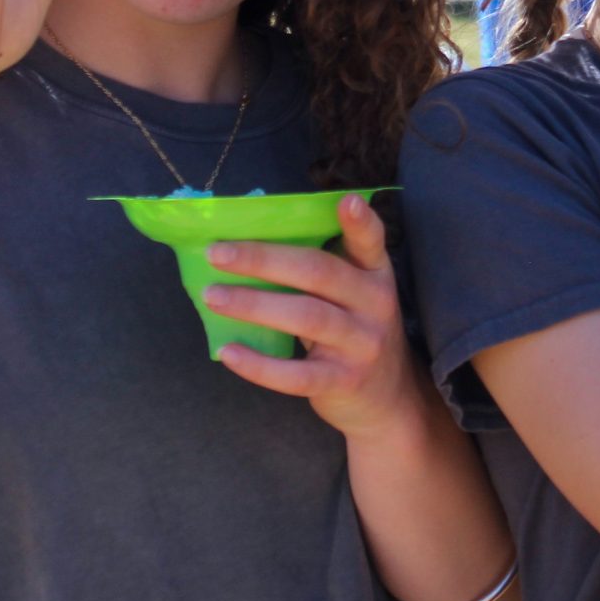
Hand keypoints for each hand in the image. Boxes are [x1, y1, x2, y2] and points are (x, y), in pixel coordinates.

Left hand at [202, 196, 433, 440]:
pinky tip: (229, 352)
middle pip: (319, 273)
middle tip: (217, 253)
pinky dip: (259, 364)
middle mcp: (375, 305)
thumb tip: (244, 247)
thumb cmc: (353, 333)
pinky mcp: (343, 381)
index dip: (360, 223)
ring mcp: (362, 345)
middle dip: (264, 260)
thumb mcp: (352, 297)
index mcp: (374, 275)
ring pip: (306, 318)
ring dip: (254, 305)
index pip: (371, 243)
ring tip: (212, 296)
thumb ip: (319, 271)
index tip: (345, 201)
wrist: (387, 400)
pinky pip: (296, 374)